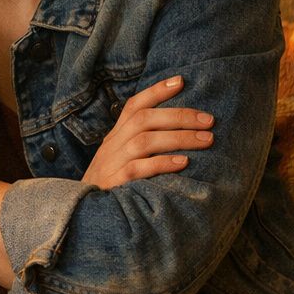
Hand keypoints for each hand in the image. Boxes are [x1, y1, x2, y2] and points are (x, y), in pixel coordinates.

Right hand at [82, 75, 214, 189]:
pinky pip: (137, 169)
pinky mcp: (114, 183)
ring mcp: (111, 163)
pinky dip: (161, 163)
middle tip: (209, 120)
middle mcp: (112, 145)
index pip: (133, 106)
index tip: (181, 81)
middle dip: (179, 116)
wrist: (84, 212)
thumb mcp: (121, 158)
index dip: (156, 91)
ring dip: (178, 138)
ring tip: (207, 139)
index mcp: (116, 136)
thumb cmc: (112, 184)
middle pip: (143, 119)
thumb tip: (180, 131)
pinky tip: (183, 163)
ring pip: (144, 141)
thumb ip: (141, 143)